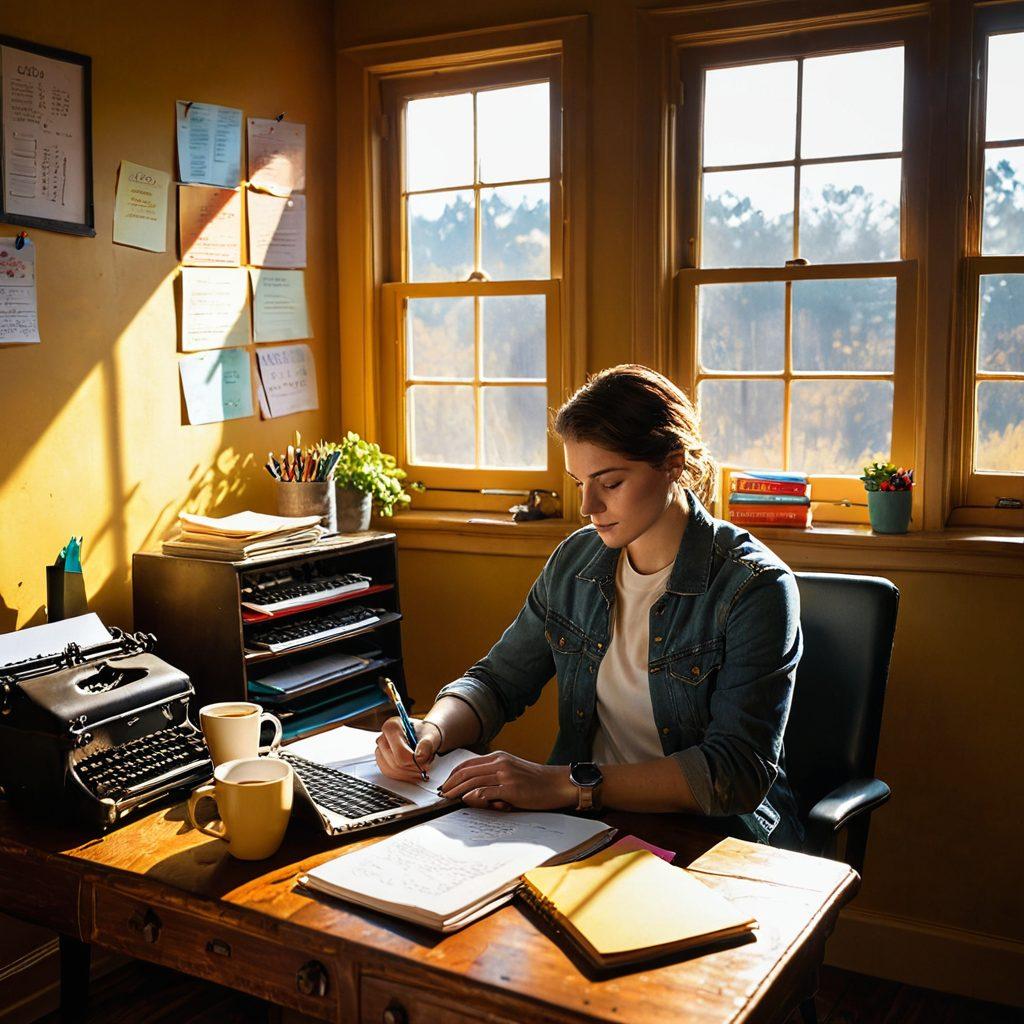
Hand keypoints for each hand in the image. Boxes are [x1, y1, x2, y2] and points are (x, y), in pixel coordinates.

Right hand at [375, 716, 440, 782]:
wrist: (424, 736)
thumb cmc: (426, 734)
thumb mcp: (432, 735)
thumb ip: (428, 744)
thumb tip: (420, 755)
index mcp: (392, 726)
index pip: (400, 752)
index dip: (414, 761)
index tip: (424, 761)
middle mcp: (383, 737)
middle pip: (395, 763)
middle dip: (413, 768)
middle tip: (425, 765)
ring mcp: (380, 750)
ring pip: (391, 770)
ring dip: (408, 774)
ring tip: (420, 767)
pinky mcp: (382, 760)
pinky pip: (389, 773)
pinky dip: (403, 776)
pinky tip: (413, 773)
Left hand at [439, 751, 575, 810]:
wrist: (556, 784)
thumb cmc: (534, 781)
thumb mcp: (511, 771)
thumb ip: (493, 777)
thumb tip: (473, 790)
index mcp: (498, 757)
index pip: (468, 764)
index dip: (453, 774)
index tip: (445, 784)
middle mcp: (500, 763)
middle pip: (467, 772)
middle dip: (451, 783)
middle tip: (442, 793)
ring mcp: (505, 775)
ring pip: (473, 781)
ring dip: (458, 791)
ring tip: (449, 798)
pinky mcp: (511, 789)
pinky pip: (487, 792)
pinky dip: (475, 797)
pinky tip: (468, 801)